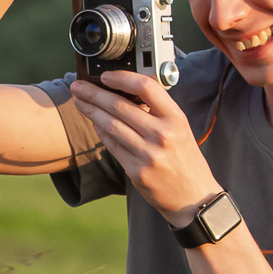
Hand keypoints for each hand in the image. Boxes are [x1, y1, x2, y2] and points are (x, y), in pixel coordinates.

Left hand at [71, 71, 223, 224]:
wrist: (194, 197)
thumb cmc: (186, 159)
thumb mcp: (181, 129)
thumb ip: (158, 111)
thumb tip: (127, 91)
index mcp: (175, 118)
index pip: (146, 87)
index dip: (122, 78)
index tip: (105, 76)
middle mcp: (161, 134)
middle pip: (120, 106)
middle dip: (94, 94)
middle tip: (78, 86)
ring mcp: (147, 154)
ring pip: (111, 125)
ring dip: (91, 111)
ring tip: (79, 102)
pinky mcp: (136, 171)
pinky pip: (112, 146)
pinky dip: (101, 132)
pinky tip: (94, 123)